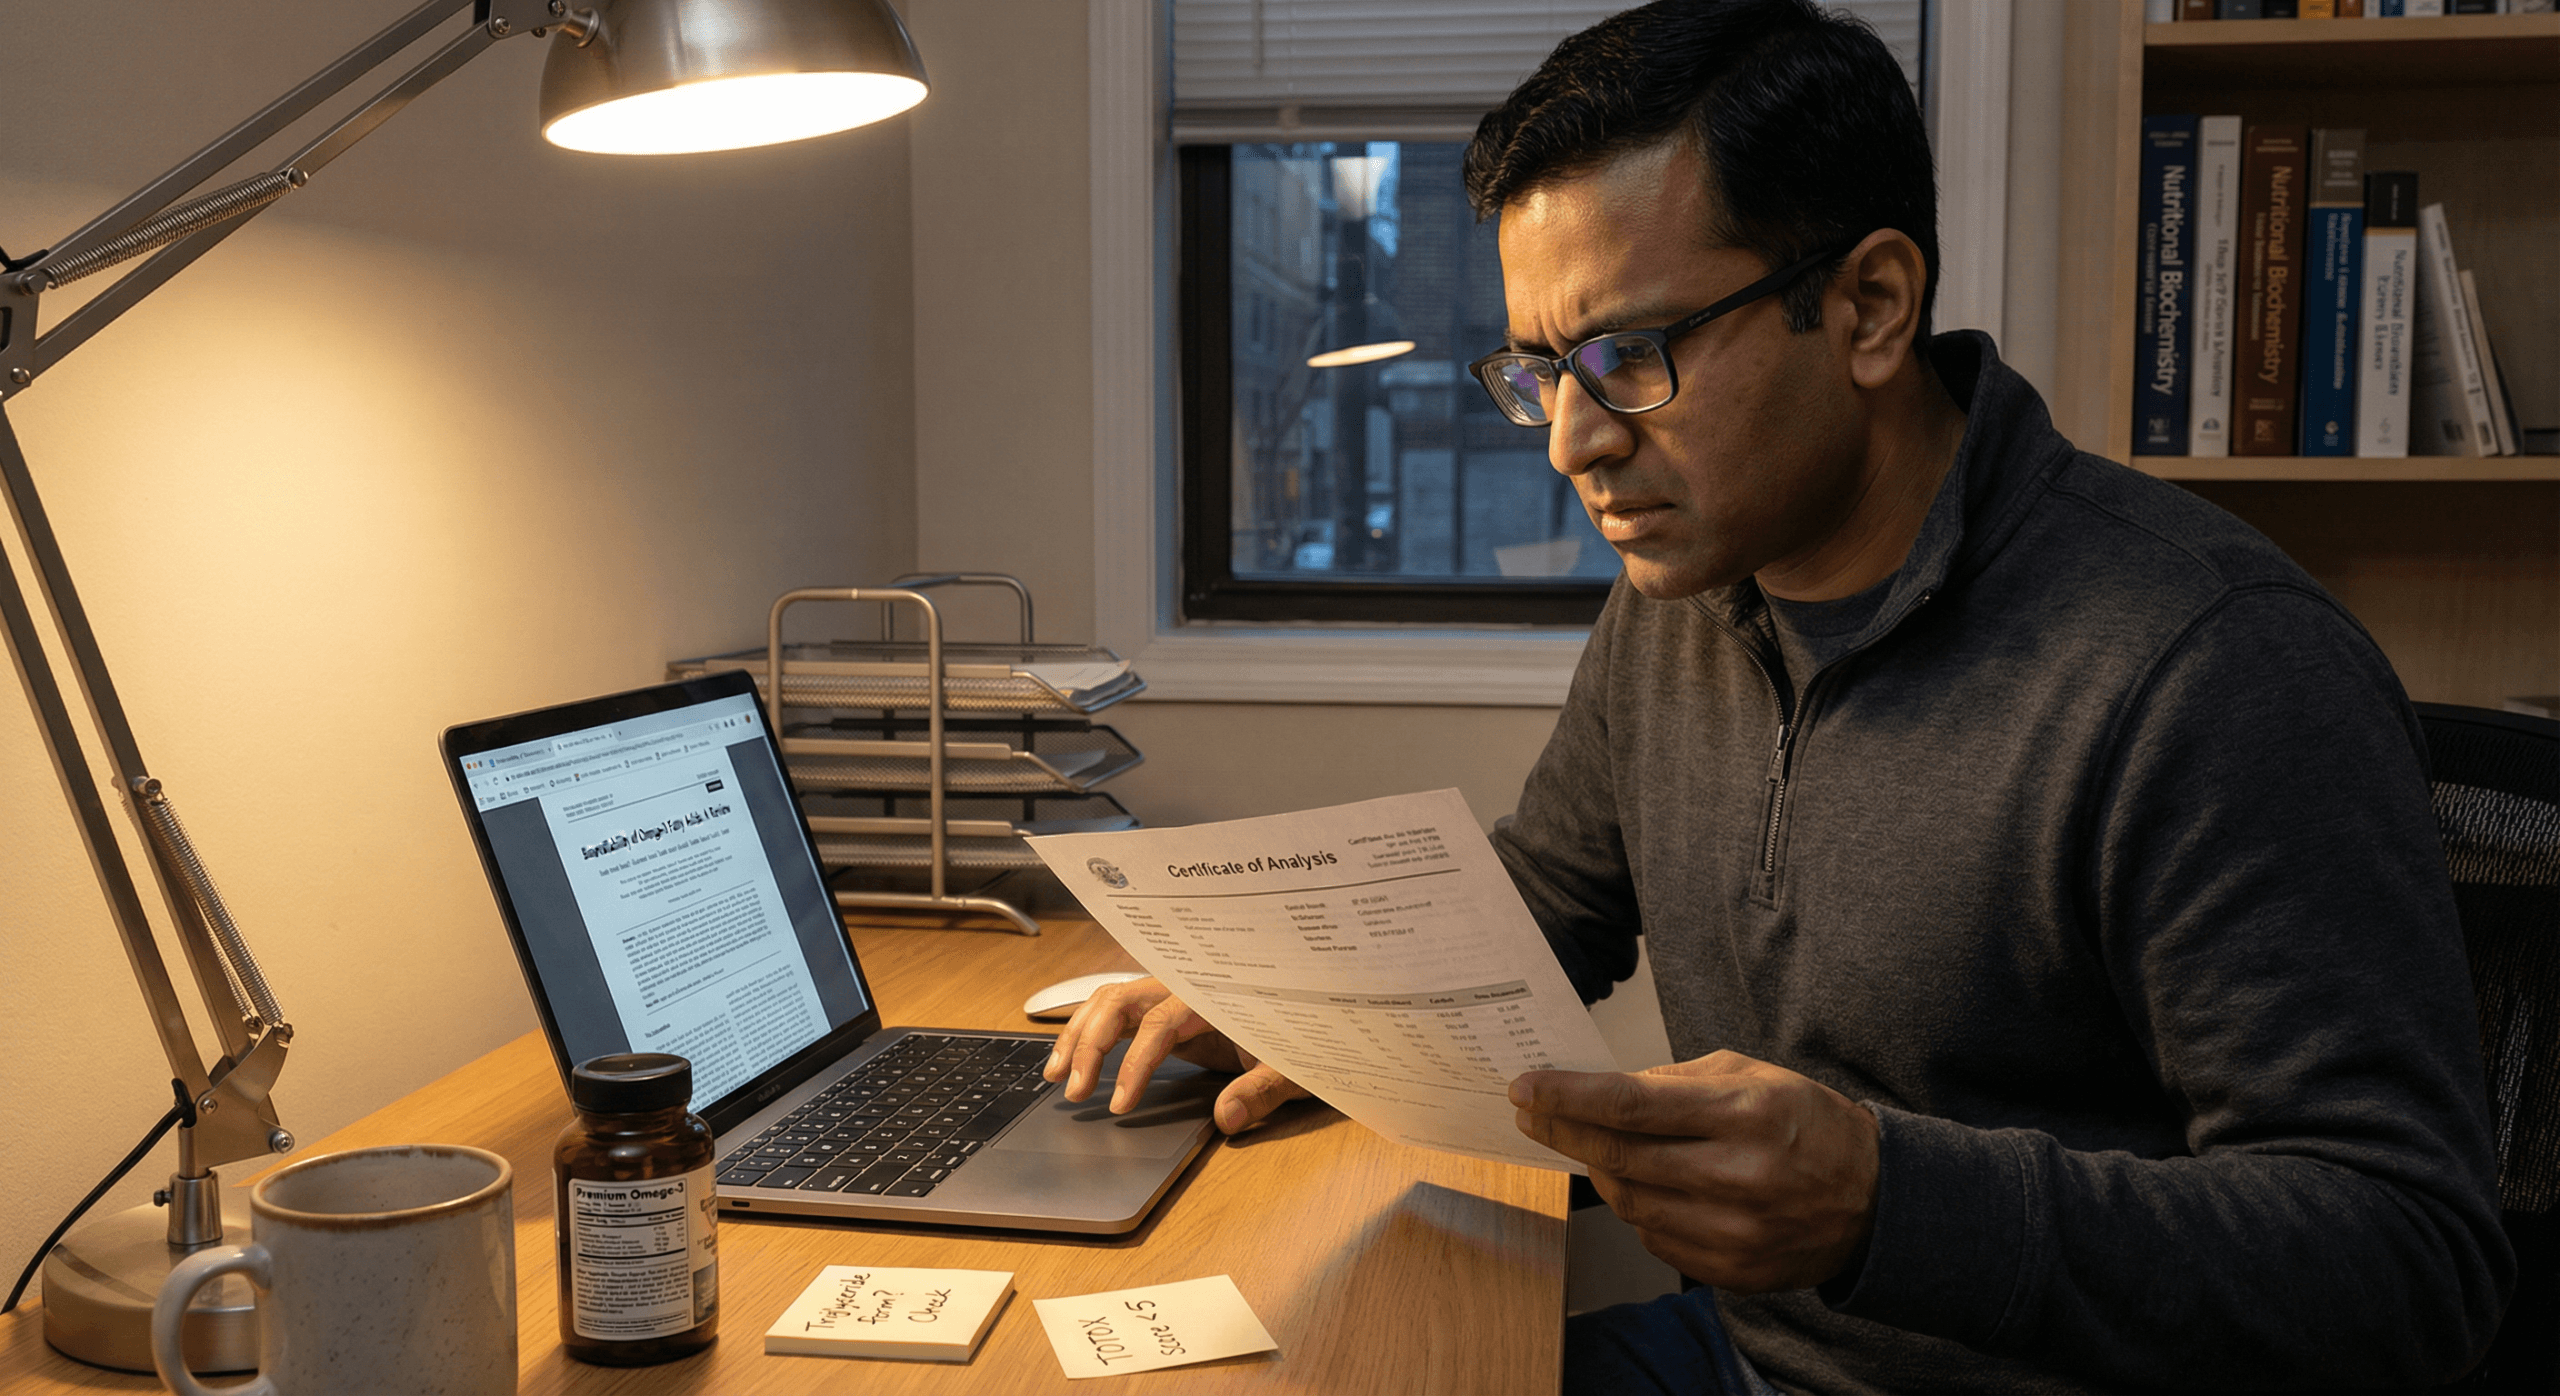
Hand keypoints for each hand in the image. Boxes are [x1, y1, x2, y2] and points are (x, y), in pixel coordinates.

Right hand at [1042, 976, 1307, 1133]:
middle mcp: (1184, 990)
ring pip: (1110, 1000)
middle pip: (1121, 1000)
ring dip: (1078, 1034)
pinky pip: (1118, 1012)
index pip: (1160, 1023)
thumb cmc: (1301, 1040)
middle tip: (1071, 1089)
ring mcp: (1170, 997)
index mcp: (1212, 998)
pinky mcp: (1164, 1011)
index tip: (1120, 1104)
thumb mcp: (1291, 1068)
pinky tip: (1069, 1060)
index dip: (1135, 1063)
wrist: (1309, 1019)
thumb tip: (1228, 1117)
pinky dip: (1088, 1031)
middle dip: (1089, 1042)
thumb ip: (1260, 1091)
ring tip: (1053, 1076)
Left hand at [1511, 1050, 1879, 1292]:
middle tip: (1532, 1113)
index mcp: (1744, 1113)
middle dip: (1563, 1131)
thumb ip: (1676, 1079)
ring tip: (1594, 1146)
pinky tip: (1643, 1185)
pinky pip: (1654, 1237)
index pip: (1632, 1105)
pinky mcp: (1730, 1268)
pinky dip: (1637, 1208)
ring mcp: (1733, 1230)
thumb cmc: (1809, 1126)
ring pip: (1629, 1202)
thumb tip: (1605, 1089)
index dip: (1570, 1097)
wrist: (1874, 1201)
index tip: (1528, 1087)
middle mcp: (1737, 1175)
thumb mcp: (1752, 1075)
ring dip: (1599, 1171)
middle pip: (1620, 1156)